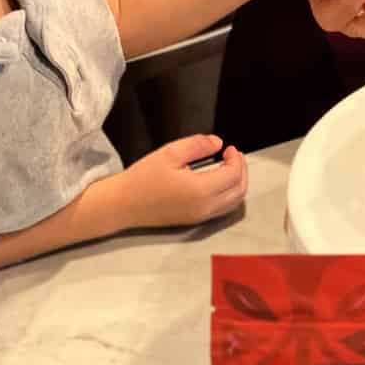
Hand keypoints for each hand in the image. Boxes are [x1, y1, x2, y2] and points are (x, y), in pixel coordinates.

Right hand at [115, 134, 247, 227]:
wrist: (123, 204)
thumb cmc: (143, 178)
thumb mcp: (170, 153)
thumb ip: (198, 145)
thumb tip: (218, 143)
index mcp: (201, 190)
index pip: (234, 175)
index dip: (236, 159)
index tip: (228, 148)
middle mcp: (205, 207)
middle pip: (239, 190)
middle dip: (241, 170)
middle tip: (233, 155)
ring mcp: (200, 217)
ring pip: (233, 202)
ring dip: (237, 183)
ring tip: (228, 166)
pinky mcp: (194, 221)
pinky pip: (222, 209)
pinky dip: (228, 194)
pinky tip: (218, 181)